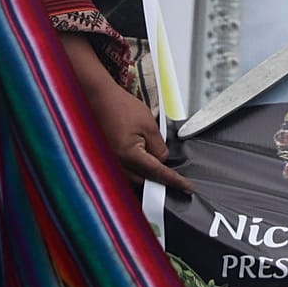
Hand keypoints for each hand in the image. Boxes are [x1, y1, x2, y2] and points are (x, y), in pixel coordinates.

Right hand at [80, 64, 193, 192]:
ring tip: (157, 163)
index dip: (175, 181)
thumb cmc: (120, 107)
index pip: (158, 173)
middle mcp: (117, 164)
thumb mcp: (149, 125)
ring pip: (135, 178)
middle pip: (145, 181)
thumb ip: (159, 146)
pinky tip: (143, 160)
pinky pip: (126, 172)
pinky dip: (137, 170)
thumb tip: (162, 160)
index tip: (187, 188)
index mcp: (129, 155)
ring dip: (148, 174)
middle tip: (176, 176)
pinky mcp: (108, 160)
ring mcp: (110, 163)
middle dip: (160, 178)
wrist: (100, 99)